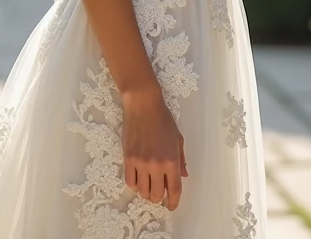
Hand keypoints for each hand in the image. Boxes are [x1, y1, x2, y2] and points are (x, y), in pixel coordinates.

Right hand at [120, 87, 187, 208]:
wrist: (143, 105)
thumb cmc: (163, 120)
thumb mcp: (177, 139)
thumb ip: (181, 159)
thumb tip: (183, 175)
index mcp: (171, 161)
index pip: (173, 190)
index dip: (173, 202)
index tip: (171, 206)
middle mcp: (156, 165)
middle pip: (157, 194)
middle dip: (158, 198)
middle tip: (158, 195)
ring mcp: (140, 163)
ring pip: (142, 190)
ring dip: (146, 193)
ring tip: (147, 188)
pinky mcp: (127, 158)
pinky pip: (129, 181)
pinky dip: (134, 185)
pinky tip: (137, 180)